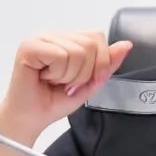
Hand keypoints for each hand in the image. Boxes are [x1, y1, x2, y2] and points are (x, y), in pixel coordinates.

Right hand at [0, 31, 132, 140]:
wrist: (31, 119)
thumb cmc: (54, 101)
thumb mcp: (90, 82)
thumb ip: (108, 63)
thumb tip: (126, 45)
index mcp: (68, 40)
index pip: (98, 37)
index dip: (99, 63)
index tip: (83, 80)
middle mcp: (54, 35)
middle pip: (90, 44)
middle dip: (84, 73)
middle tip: (66, 83)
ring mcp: (41, 39)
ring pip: (77, 51)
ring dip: (70, 75)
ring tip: (55, 81)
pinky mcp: (29, 47)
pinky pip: (60, 56)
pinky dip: (57, 74)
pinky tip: (45, 78)